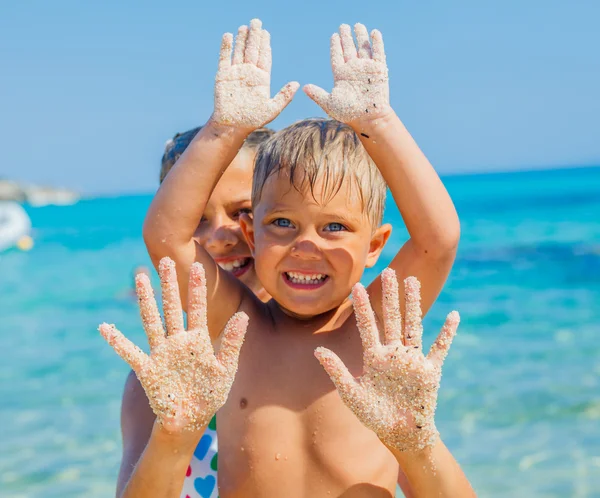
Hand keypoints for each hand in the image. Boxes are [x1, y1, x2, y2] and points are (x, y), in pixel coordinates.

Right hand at [99, 258, 247, 433]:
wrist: (191, 420)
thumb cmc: (210, 395)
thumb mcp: (226, 369)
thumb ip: (232, 342)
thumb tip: (242, 316)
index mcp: (198, 340)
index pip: (197, 308)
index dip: (197, 288)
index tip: (198, 266)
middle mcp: (177, 341)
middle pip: (171, 307)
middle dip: (169, 284)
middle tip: (165, 260)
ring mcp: (161, 353)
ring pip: (151, 320)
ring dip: (145, 299)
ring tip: (139, 277)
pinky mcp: (148, 369)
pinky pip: (129, 352)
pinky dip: (116, 341)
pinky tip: (104, 327)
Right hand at [212, 18, 298, 128]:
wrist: (232, 126)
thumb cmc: (252, 120)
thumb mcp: (272, 109)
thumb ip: (284, 96)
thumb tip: (296, 83)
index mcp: (262, 79)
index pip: (265, 57)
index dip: (265, 45)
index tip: (266, 33)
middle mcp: (249, 73)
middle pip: (253, 51)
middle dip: (255, 36)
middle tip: (257, 22)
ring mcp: (236, 73)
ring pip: (240, 51)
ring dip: (242, 39)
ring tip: (245, 27)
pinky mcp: (223, 75)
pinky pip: (224, 58)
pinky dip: (226, 47)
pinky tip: (228, 36)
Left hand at [304, 23, 390, 123]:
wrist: (368, 118)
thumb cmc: (349, 113)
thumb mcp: (330, 103)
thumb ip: (317, 94)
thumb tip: (303, 87)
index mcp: (341, 75)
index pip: (337, 56)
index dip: (335, 46)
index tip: (334, 35)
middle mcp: (353, 70)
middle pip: (349, 49)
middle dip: (346, 37)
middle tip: (343, 26)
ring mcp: (366, 69)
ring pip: (362, 48)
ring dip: (360, 36)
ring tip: (357, 25)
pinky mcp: (379, 70)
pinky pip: (378, 53)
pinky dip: (376, 43)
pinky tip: (374, 32)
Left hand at [315, 269, 458, 451]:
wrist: (400, 434)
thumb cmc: (374, 416)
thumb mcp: (352, 394)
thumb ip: (337, 371)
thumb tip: (317, 350)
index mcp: (374, 356)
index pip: (367, 325)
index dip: (361, 307)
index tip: (356, 287)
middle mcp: (393, 353)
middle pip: (391, 317)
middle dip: (389, 295)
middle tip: (388, 270)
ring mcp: (412, 359)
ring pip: (413, 325)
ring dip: (413, 303)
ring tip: (413, 280)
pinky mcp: (430, 371)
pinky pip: (440, 348)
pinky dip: (447, 333)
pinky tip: (453, 315)